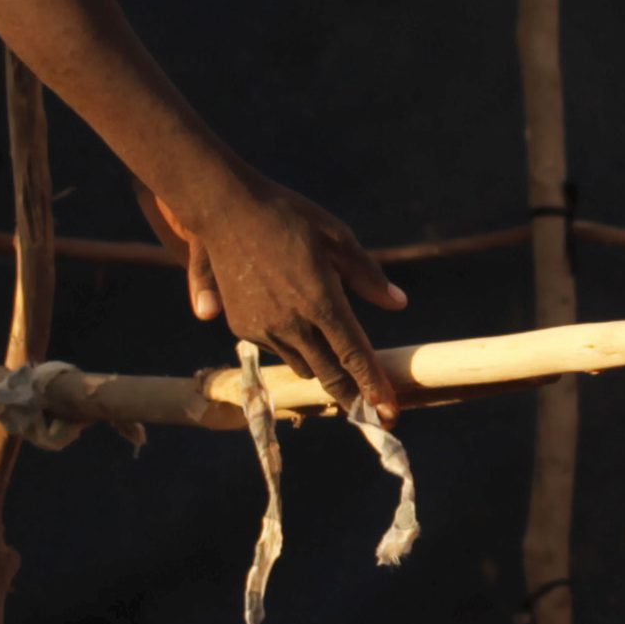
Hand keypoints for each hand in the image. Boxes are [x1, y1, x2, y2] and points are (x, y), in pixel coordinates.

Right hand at [152, 174, 406, 411]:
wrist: (225, 210)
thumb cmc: (289, 217)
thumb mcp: (337, 237)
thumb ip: (368, 276)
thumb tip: (399, 303)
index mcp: (321, 301)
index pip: (355, 356)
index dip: (374, 387)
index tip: (388, 413)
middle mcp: (292, 323)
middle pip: (329, 375)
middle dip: (351, 395)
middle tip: (370, 410)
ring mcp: (264, 328)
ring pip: (302, 365)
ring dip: (320, 364)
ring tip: (331, 350)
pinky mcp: (242, 326)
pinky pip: (276, 348)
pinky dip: (290, 343)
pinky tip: (291, 317)